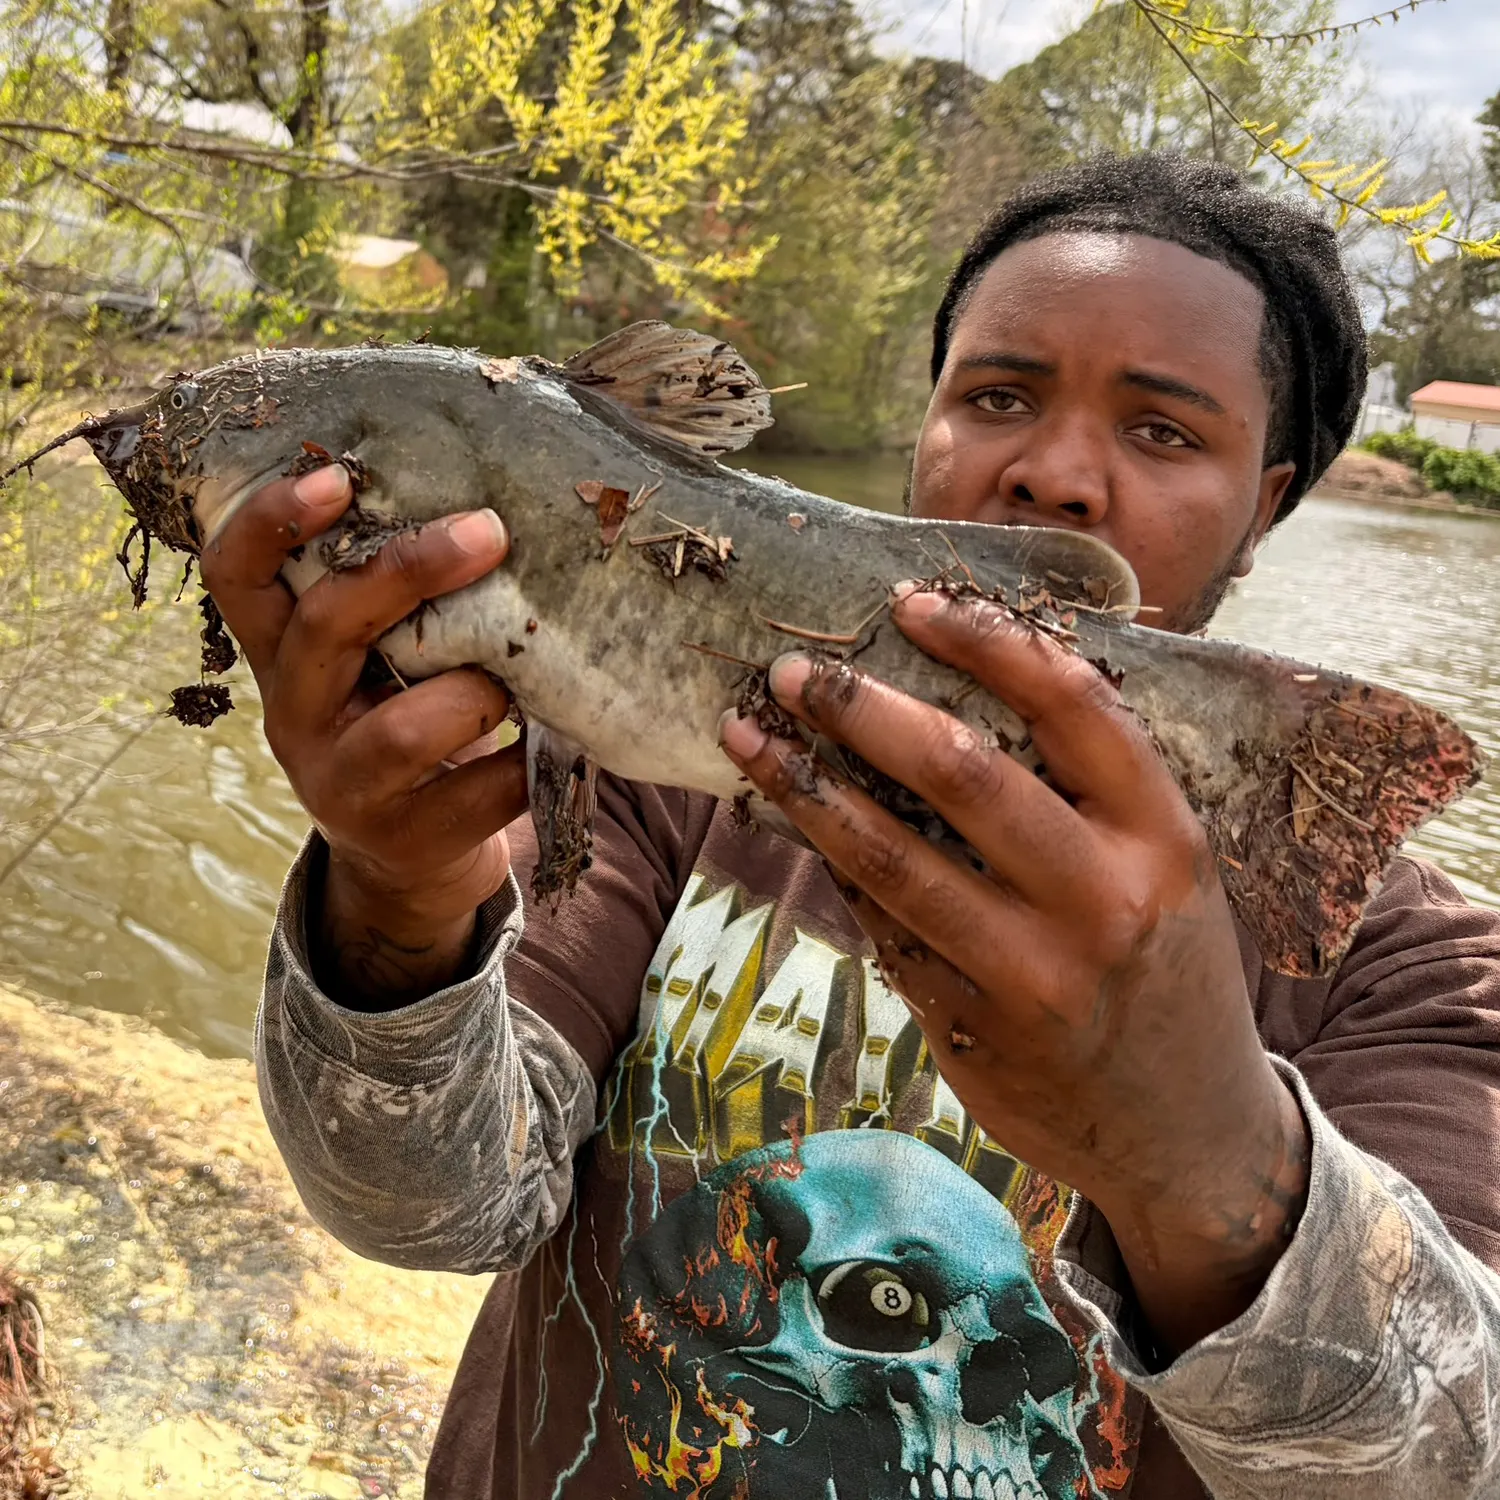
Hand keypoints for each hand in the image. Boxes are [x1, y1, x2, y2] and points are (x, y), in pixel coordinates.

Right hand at [198, 464, 527, 1008]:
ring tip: (519, 681)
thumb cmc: (407, 720)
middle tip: (488, 531)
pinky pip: (479, 795)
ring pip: (403, 730)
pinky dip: (529, 762)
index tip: (334, 476)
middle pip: (327, 629)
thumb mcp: (379, 659)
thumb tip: (488, 498)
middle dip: (408, 573)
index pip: (237, 577)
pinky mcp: (407, 839)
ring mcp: (345, 786)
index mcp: (282, 656)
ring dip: (478, 693)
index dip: (271, 521)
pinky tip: (565, 737)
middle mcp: (297, 717)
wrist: (410, 861)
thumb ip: (397, 601)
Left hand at [720, 583, 1309, 1353]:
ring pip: (893, 860)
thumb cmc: (1169, 968)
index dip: (984, 641)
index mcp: (1164, 837)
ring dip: (808, 789)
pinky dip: (836, 871)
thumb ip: (1094, 792)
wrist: (1191, 1131)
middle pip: (960, 772)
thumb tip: (957, 690)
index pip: (1071, 706)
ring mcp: (1033, 973)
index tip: (912, 604)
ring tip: (749, 739)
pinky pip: (884, 931)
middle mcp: (1103, 900)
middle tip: (798, 672)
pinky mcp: (975, 1029)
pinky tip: (797, 825)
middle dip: (863, 709)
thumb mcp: (1168, 869)